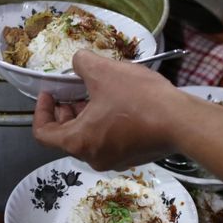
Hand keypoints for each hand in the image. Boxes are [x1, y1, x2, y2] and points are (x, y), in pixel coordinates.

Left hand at [32, 50, 188, 170]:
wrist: (181, 122)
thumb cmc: (137, 99)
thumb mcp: (103, 71)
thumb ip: (81, 63)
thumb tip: (78, 62)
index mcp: (78, 142)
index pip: (43, 133)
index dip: (41, 110)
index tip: (49, 93)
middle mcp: (93, 158)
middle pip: (66, 136)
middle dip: (66, 111)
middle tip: (72, 91)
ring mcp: (114, 161)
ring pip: (89, 138)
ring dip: (87, 116)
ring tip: (97, 93)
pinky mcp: (133, 157)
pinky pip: (109, 141)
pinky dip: (105, 123)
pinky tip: (118, 103)